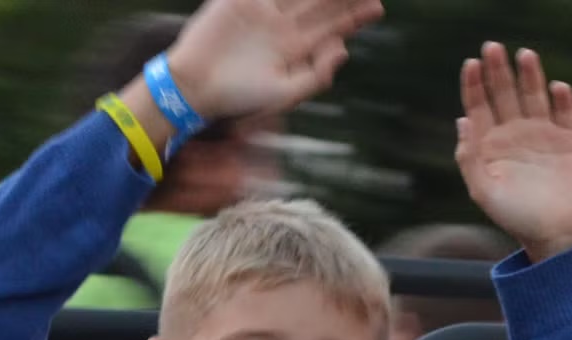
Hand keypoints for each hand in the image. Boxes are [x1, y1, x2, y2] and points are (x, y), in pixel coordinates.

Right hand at [165, 0, 383, 119]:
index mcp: (294, 49)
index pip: (332, 27)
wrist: (193, 88)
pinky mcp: (238, 1)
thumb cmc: (237, 98)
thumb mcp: (283, 94)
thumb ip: (315, 75)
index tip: (378, 7)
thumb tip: (344, 50)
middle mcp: (281, 27)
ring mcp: (261, 12)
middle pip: (321, 3)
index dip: (355, 17)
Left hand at [455, 43, 571, 261]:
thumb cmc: (515, 217)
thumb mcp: (483, 191)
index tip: (470, 63)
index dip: (473, 84)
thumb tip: (462, 121)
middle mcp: (514, 135)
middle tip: (493, 47)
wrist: (556, 235)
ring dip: (530, 77)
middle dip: (498, 71)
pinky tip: (557, 88)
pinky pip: (567, 115)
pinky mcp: (570, 142)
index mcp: (490, 144)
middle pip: (504, 94)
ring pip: (534, 98)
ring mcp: (543, 136)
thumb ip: (469, 158)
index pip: (478, 106)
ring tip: (525, 55)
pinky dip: (562, 100)